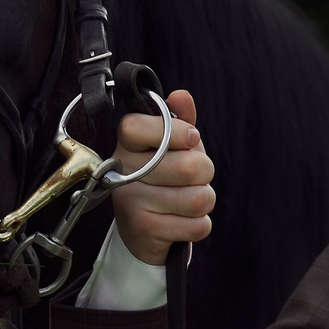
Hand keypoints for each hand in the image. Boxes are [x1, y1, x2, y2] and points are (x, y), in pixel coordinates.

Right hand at [110, 89, 213, 264]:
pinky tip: (182, 221)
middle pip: (189, 167)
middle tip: (195, 178)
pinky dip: (199, 225)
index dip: (176, 131)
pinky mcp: (143, 230)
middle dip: (205, 173)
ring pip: (198, 198)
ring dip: (204, 201)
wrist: (142, 232)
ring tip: (188, 200)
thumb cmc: (163, 181)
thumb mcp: (173, 148)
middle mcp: (123, 171)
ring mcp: (130, 202)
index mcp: (127, 144)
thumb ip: (180, 121)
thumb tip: (181, 96)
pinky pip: (197, 225)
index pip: (138, 126)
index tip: (191, 139)